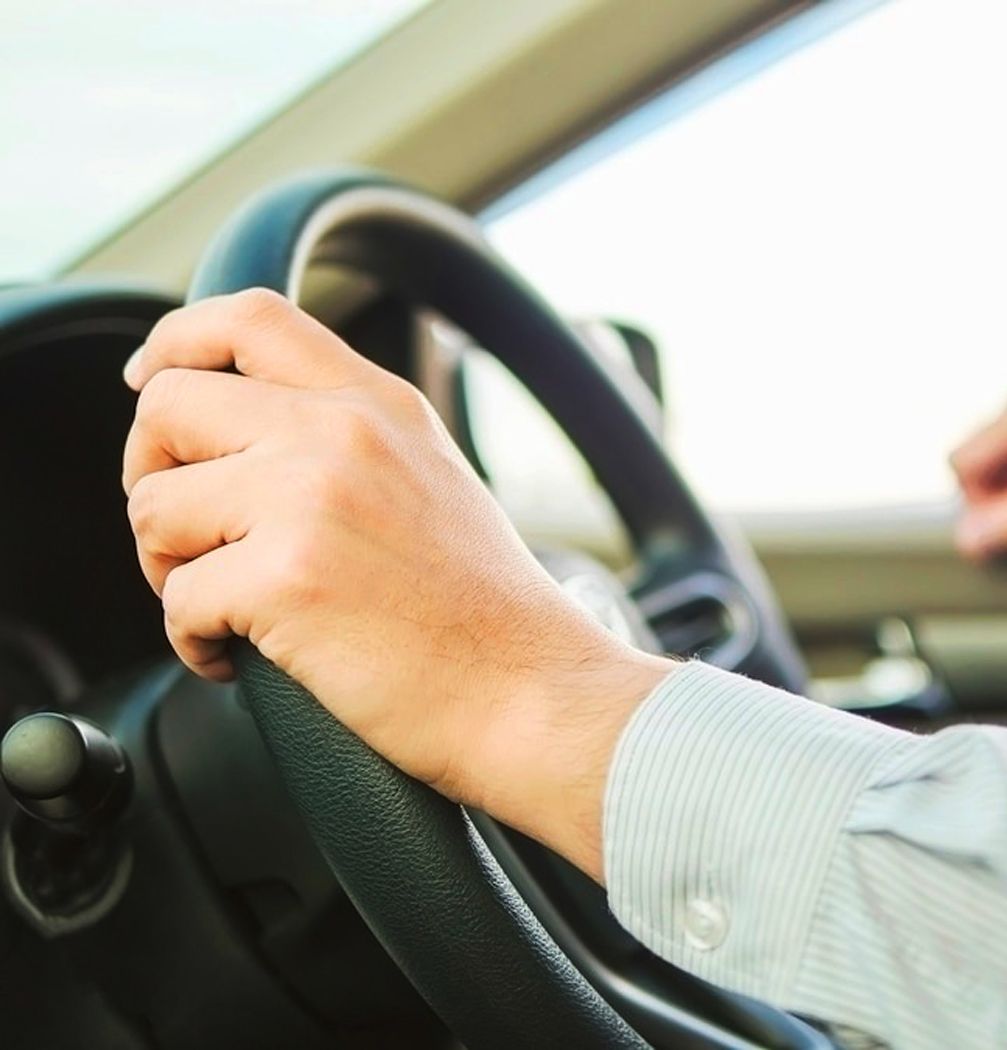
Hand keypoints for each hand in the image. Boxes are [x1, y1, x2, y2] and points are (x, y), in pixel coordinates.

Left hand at [122, 289, 669, 878]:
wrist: (533, 691)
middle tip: (184, 537)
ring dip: (168, 569)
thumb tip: (247, 441)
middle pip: (168, 406)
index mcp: (378, 404)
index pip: (250, 317)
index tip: (145, 381)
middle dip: (148, 475)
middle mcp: (342, 432)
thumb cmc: (486, 613)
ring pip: (153, 507)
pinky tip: (239, 659)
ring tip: (224, 610)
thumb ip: (350, 441)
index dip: (176, 343)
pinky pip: (176, 602)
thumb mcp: (431, 479)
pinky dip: (192, 642)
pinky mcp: (288, 580)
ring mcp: (312, 499)